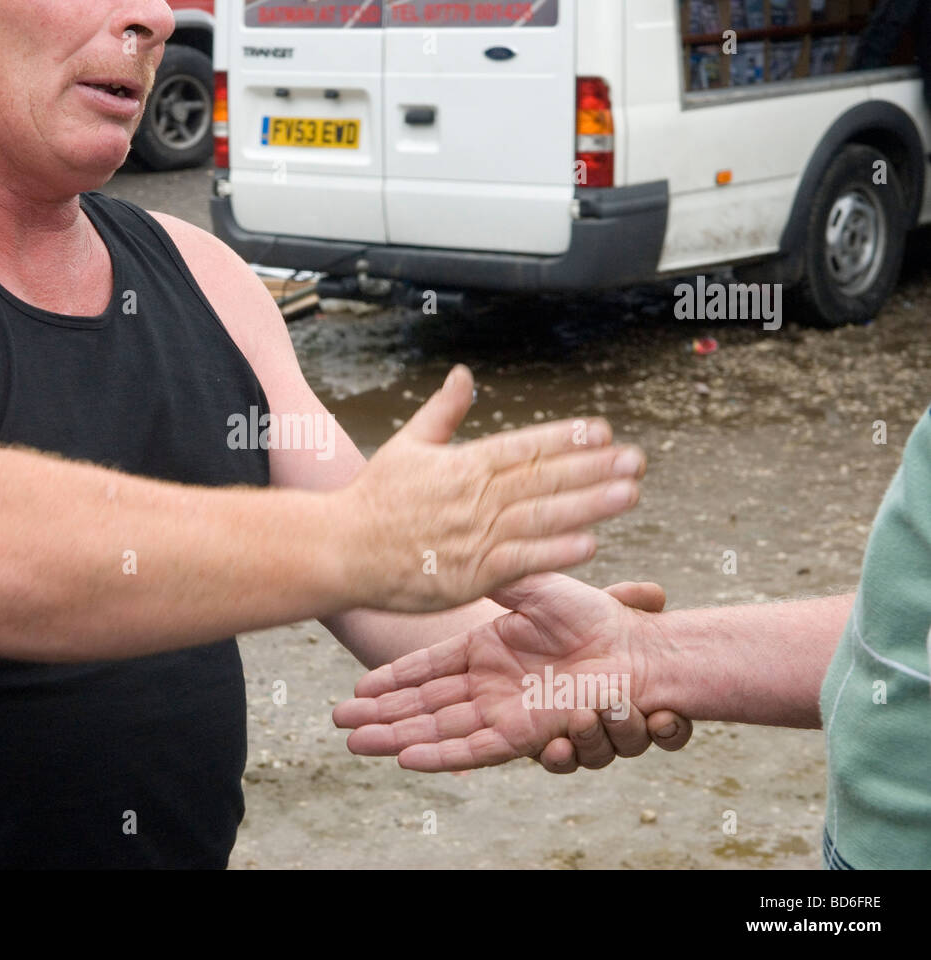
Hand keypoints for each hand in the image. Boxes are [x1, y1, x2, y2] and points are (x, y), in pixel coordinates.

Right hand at [332, 573, 692, 771]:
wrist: (637, 648)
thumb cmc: (592, 614)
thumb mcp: (532, 585)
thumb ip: (490, 580)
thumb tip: (452, 564)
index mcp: (486, 650)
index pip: (425, 669)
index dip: (389, 681)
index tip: (356, 690)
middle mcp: (489, 685)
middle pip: (421, 707)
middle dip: (378, 717)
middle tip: (339, 725)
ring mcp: (503, 711)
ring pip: (436, 731)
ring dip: (395, 738)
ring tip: (355, 743)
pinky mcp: (523, 732)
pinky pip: (474, 749)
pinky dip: (439, 755)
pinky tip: (406, 757)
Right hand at [339, 365, 645, 612]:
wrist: (340, 551)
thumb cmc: (373, 499)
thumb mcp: (408, 445)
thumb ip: (444, 411)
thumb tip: (464, 375)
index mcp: (462, 464)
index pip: (525, 445)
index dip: (567, 437)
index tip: (603, 429)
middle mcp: (474, 497)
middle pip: (544, 478)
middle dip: (594, 468)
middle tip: (636, 460)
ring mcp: (474, 537)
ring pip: (542, 516)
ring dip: (588, 504)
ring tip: (629, 492)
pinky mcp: (470, 575)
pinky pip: (521, 561)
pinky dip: (555, 552)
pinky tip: (590, 541)